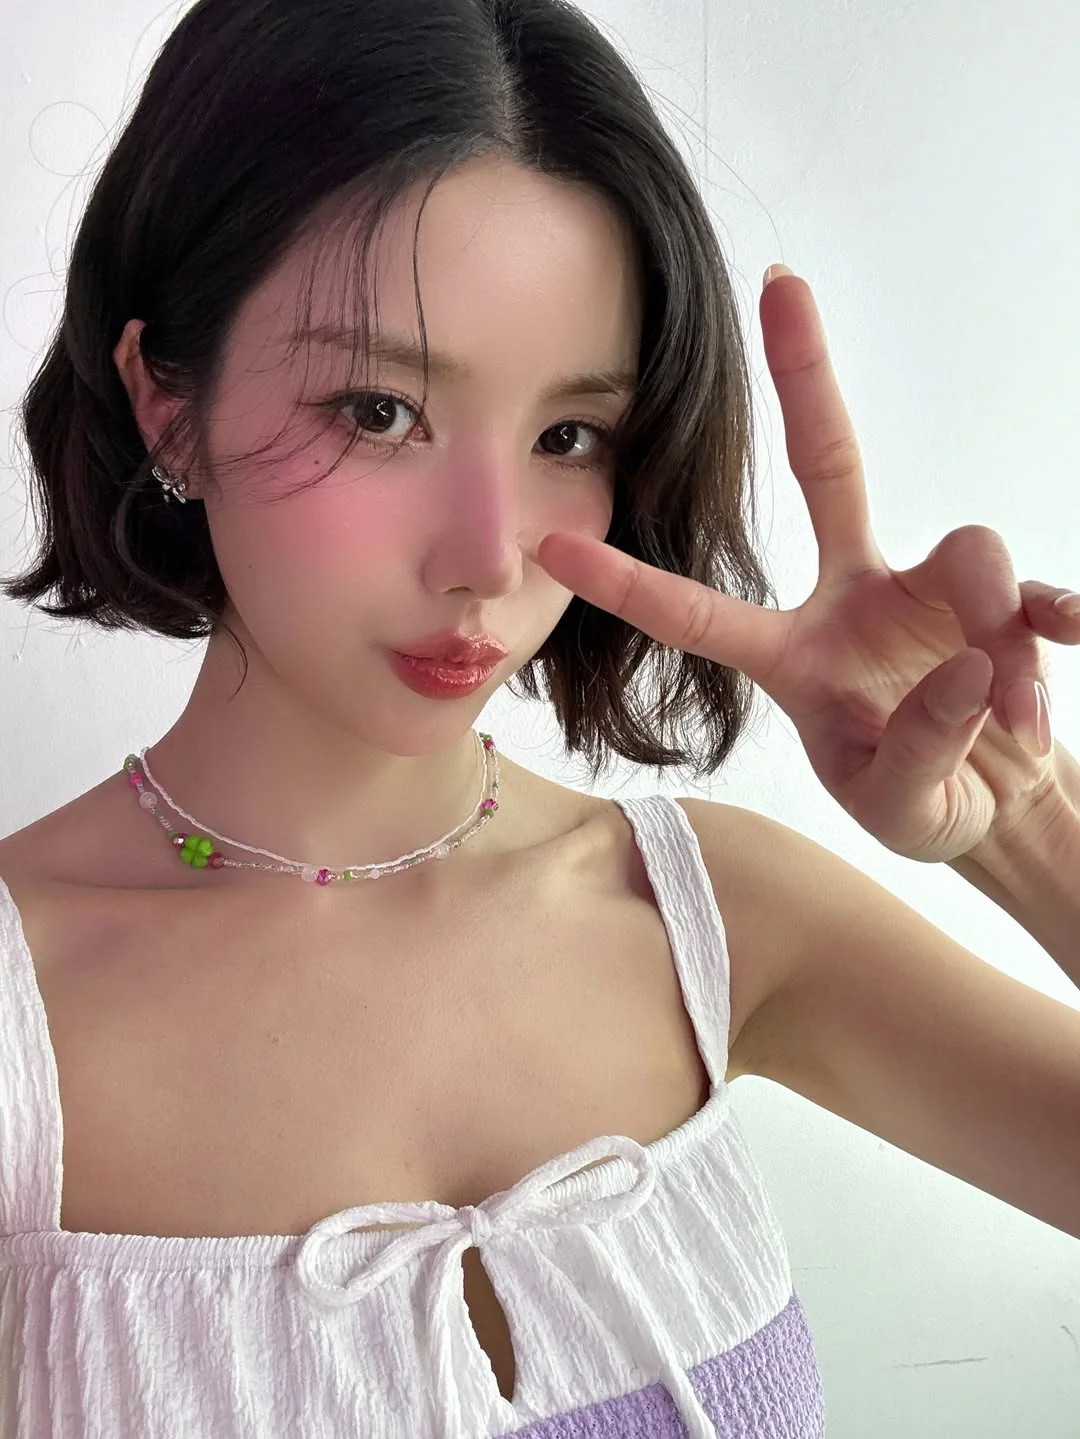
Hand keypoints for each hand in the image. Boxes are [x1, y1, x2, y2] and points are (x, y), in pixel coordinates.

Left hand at [532, 268, 1079, 863]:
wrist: (1000, 805)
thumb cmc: (922, 803)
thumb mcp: (901, 807)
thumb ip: (919, 749)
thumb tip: (965, 666)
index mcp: (794, 658)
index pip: (699, 615)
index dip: (629, 581)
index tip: (551, 543)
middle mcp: (851, 601)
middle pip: (829, 469)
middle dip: (805, 379)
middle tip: (781, 285)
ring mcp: (927, 591)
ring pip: (966, 552)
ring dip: (994, 631)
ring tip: (1008, 722)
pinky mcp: (1003, 602)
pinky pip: (1034, 590)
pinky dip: (1054, 623)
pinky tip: (1068, 647)